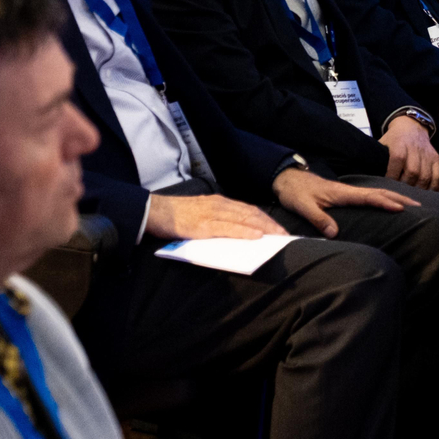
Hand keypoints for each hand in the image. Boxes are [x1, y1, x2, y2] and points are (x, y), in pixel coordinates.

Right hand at [144, 193, 280, 241]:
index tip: (279, 228)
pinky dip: (245, 232)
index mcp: (219, 202)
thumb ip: (217, 220)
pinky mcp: (203, 226)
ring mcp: (212, 214)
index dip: (266, 219)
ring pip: (244, 219)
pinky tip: (257, 236)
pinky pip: (228, 228)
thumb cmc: (176, 215)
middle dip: (270, 225)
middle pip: (251, 214)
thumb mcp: (201, 212)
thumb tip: (236, 231)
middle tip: (285, 235)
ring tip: (278, 237)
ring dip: (264, 228)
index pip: (248, 209)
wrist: (153, 211)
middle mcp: (219, 205)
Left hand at [272, 168, 418, 237]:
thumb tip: (334, 233)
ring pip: (378, 192)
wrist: (287, 178)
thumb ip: (319, 219)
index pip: (369, 197)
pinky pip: (372, 195)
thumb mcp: (303, 207)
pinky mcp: (347, 194)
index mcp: (342, 193)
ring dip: (396, 197)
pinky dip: (385, 198)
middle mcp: (349, 190)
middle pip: (380, 192)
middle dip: (400, 198)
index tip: (402, 209)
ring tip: (412, 205)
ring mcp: (349, 191)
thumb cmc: (295, 193)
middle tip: (419, 206)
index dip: (386, 203)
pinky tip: (391, 203)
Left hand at [380, 116, 438, 191]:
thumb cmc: (393, 140)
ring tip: (411, 196)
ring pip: (425, 176)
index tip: (387, 185)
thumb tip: (369, 176)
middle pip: (413, 171)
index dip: (392, 175)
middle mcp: (415, 149)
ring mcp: (427, 154)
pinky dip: (432, 187)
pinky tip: (425, 193)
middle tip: (399, 194)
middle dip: (405, 186)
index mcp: (400, 144)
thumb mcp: (383, 144)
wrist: (412, 127)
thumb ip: (378, 159)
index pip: (397, 160)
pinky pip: (437, 176)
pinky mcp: (436, 159)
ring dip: (418, 189)